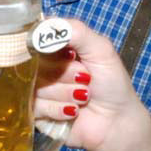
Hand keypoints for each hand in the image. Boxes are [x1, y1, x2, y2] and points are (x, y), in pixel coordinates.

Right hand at [33, 19, 150, 150]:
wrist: (117, 123)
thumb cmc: (112, 84)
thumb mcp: (101, 49)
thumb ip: (75, 31)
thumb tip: (43, 27)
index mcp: (58, 47)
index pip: (36, 35)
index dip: (46, 44)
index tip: (67, 53)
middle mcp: (45, 66)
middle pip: (33, 61)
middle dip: (64, 72)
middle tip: (85, 78)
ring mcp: (38, 89)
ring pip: (34, 84)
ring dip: (64, 92)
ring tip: (84, 98)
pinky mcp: (35, 112)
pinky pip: (35, 105)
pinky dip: (58, 108)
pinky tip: (74, 112)